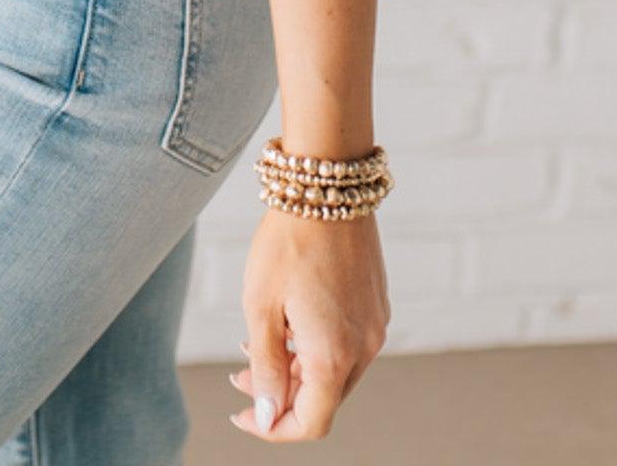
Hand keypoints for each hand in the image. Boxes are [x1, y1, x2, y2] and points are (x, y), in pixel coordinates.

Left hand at [228, 209, 389, 441]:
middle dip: (281, 397)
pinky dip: (317, 346)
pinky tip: (289, 322)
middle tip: (240, 377)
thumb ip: (267, 368)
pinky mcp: (376, 304)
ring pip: (336, 371)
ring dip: (297, 370)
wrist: (325, 187)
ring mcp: (374, 325)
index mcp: (333, 356)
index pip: (310, 423)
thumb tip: (269, 416)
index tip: (245, 415)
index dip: (274, 429)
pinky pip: (348, 343)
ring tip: (256, 346)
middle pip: (323, 399)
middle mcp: (364, 347)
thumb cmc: (287, 244)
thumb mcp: (261, 306)